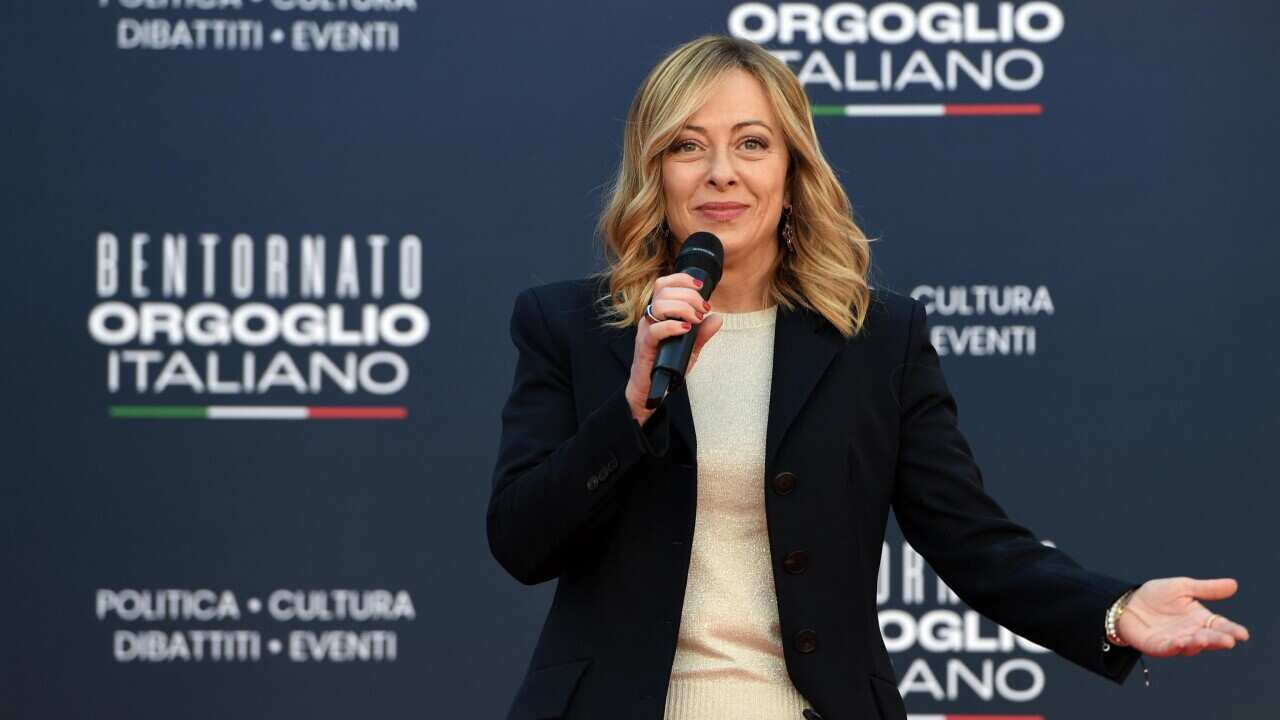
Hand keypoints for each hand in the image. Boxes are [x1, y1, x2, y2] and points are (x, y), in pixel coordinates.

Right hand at [624, 271, 721, 424]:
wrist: (651, 387)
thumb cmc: (667, 363)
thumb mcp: (690, 346)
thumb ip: (702, 332)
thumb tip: (717, 318)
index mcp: (659, 312)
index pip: (664, 284)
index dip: (682, 279)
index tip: (701, 286)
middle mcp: (650, 317)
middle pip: (664, 290)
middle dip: (689, 295)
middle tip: (703, 309)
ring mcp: (646, 331)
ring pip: (659, 306)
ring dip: (683, 308)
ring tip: (695, 319)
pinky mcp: (645, 346)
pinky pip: (655, 330)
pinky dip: (673, 326)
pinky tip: (686, 329)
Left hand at [1116, 577, 1249, 655]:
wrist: (1128, 602)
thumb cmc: (1156, 596)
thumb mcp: (1183, 587)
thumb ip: (1206, 589)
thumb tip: (1234, 584)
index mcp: (1200, 619)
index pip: (1220, 626)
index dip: (1232, 630)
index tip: (1243, 634)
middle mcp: (1191, 633)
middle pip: (1209, 638)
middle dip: (1218, 640)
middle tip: (1229, 640)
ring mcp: (1175, 641)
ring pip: (1190, 645)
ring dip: (1197, 643)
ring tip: (1204, 639)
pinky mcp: (1157, 646)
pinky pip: (1168, 648)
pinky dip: (1174, 646)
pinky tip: (1180, 642)